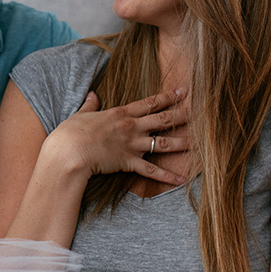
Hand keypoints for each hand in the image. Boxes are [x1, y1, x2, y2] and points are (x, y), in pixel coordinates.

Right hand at [45, 88, 188, 186]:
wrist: (69, 151)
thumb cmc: (71, 132)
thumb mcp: (81, 114)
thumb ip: (90, 105)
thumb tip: (92, 95)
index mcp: (120, 113)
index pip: (149, 103)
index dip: (168, 97)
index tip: (182, 92)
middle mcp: (131, 127)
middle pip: (162, 119)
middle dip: (182, 115)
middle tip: (200, 112)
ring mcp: (131, 145)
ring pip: (163, 143)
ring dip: (182, 143)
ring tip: (200, 143)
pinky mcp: (129, 162)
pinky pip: (152, 170)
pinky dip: (167, 176)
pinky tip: (181, 180)